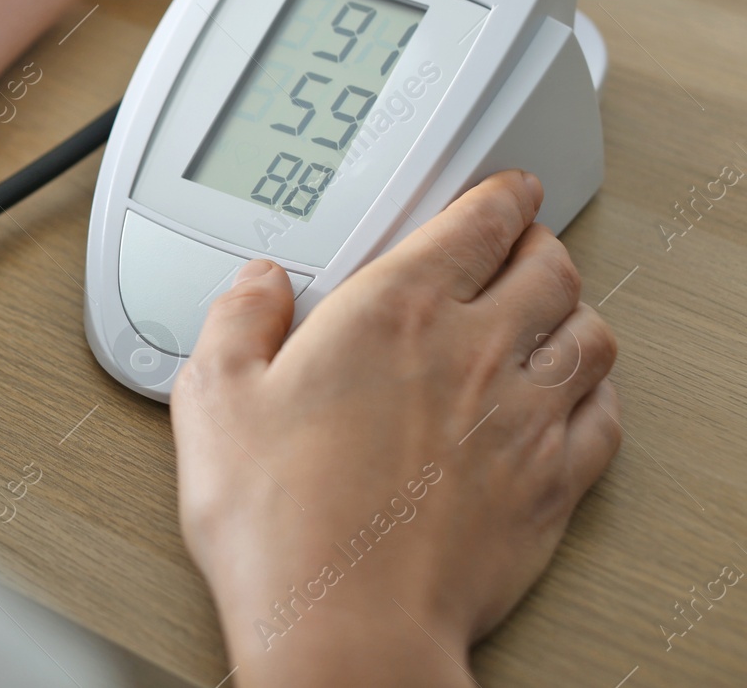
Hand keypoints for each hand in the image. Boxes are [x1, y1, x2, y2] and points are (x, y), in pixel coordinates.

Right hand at [170, 171, 619, 687]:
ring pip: (590, 334)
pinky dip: (595, 391)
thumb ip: (237, 320)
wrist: (343, 627)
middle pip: (549, 267)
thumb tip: (257, 284)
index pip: (479, 223)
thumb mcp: (214, 400)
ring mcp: (522, 420)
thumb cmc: (280, 523)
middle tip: (522, 244)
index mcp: (393, 312)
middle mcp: (472, 352)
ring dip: (573, 311)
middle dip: (539, 244)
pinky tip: (571, 395)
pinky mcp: (550, 486)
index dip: (499, 196)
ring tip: (550, 311)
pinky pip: (604, 415)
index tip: (501, 191)